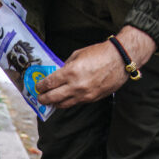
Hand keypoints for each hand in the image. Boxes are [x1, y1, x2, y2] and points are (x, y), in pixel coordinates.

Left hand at [35, 27, 156, 107]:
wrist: (120, 60)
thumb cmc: (100, 53)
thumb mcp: (78, 55)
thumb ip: (66, 66)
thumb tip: (58, 74)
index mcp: (70, 72)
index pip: (49, 84)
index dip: (41, 87)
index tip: (37, 87)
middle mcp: (75, 86)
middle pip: (53, 98)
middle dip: (43, 99)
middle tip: (39, 98)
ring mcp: (84, 94)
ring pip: (63, 104)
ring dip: (54, 104)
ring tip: (50, 101)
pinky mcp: (91, 99)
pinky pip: (75, 103)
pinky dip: (68, 102)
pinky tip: (64, 100)